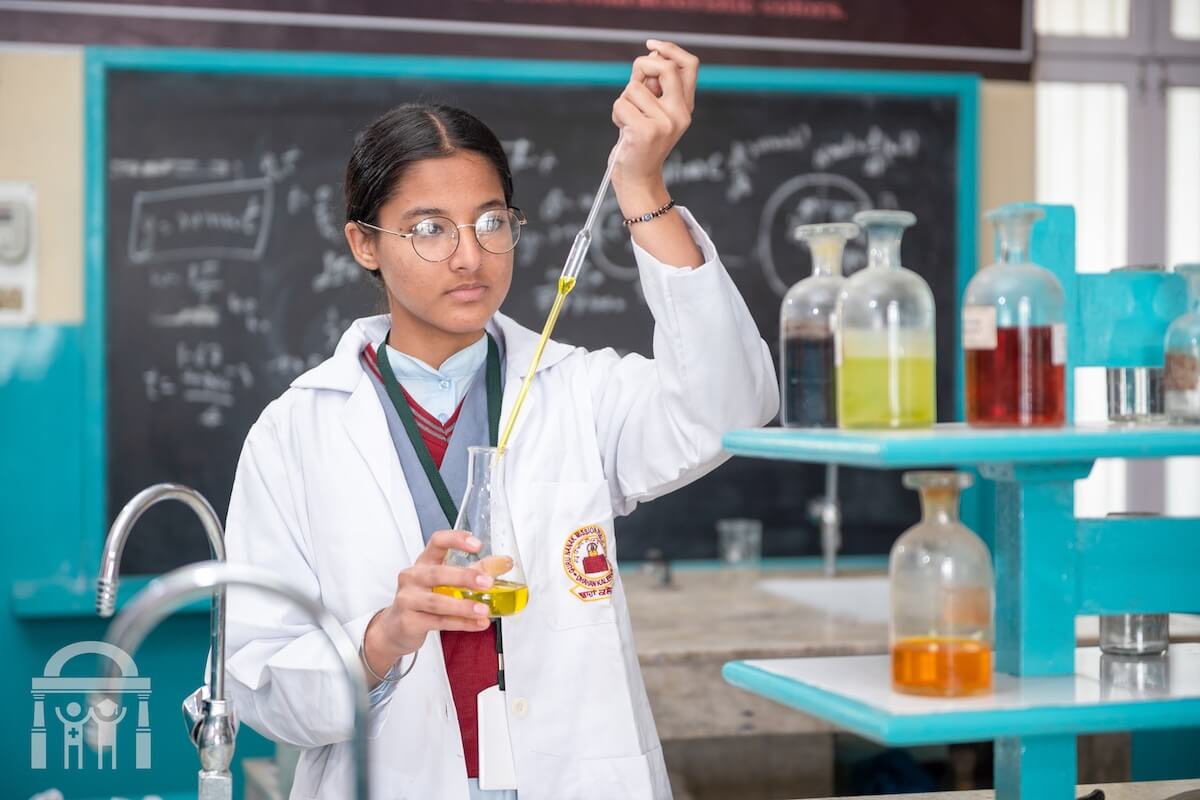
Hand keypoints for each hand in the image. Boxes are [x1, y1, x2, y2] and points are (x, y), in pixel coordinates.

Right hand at [363, 530, 492, 670]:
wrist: (395, 628)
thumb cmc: (423, 598)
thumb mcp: (445, 581)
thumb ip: (475, 570)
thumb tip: (505, 562)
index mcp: (424, 561)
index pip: (436, 542)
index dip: (456, 540)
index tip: (477, 545)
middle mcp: (413, 577)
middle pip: (437, 573)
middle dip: (464, 577)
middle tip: (487, 582)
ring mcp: (408, 599)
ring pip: (438, 601)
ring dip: (464, 606)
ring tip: (485, 610)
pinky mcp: (409, 621)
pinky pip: (438, 622)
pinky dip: (461, 623)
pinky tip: (477, 624)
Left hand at [610, 39, 699, 215]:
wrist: (638, 179)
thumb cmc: (641, 142)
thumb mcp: (652, 111)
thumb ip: (653, 85)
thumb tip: (652, 55)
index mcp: (685, 107)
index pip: (690, 65)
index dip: (670, 50)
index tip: (651, 46)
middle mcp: (680, 114)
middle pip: (664, 68)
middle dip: (642, 67)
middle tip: (633, 85)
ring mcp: (665, 123)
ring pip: (634, 88)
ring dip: (624, 101)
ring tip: (629, 121)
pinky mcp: (645, 131)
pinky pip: (621, 104)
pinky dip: (616, 115)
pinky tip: (624, 131)